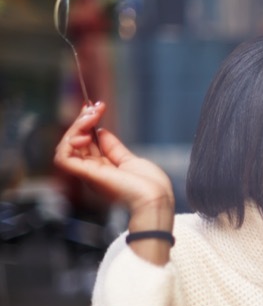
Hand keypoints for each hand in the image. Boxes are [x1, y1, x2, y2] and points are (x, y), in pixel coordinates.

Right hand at [54, 102, 175, 262]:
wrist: (156, 199)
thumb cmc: (150, 185)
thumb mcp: (130, 160)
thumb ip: (113, 148)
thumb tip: (101, 131)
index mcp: (103, 168)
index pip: (86, 142)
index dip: (88, 123)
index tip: (97, 106)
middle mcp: (92, 170)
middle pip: (75, 140)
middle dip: (82, 120)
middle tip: (95, 108)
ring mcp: (89, 173)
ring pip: (66, 146)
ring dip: (75, 128)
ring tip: (90, 118)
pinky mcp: (87, 175)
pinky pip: (63, 159)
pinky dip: (68, 144)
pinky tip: (84, 136)